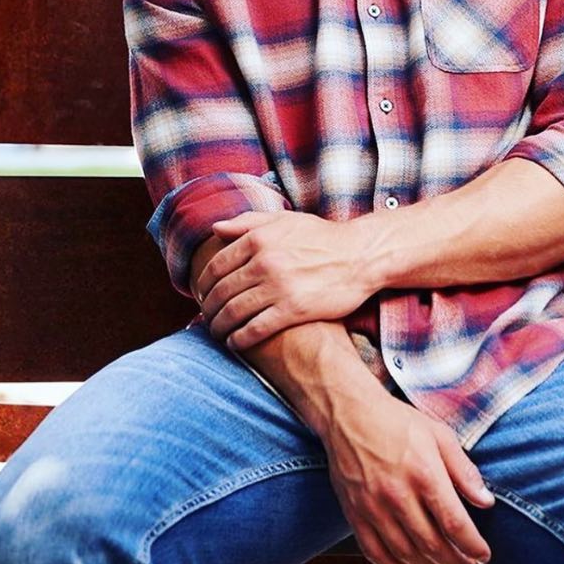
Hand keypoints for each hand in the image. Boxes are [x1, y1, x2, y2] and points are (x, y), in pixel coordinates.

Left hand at [197, 210, 374, 349]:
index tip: (202, 295)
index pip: (217, 266)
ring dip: (219, 326)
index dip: (203, 284)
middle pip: (221, 291)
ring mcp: (278, 287)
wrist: (361, 256)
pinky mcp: (293, 310)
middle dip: (208, 309)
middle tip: (206, 318)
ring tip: (218, 333)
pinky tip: (235, 343)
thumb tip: (215, 229)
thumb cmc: (323, 237)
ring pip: (233, 312)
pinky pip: (255, 329)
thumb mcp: (285, 220)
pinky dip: (239, 339)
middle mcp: (264, 262)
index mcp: (259, 239)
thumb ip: (248, 223)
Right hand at [321, 391, 495, 563]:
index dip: (472, 546)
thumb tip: (486, 502)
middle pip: (432, 546)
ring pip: (405, 553)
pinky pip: (374, 552)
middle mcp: (398, 495)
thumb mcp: (439, 435)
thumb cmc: (397, 421)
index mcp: (424, 474)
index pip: (454, 524)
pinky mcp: (354, 513)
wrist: (349, 413)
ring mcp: (373, 507)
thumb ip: (463, 470)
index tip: (483, 555)